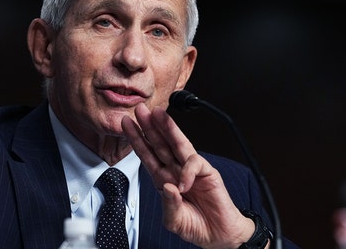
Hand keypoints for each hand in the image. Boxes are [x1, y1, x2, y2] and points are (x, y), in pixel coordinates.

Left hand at [121, 104, 255, 248]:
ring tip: (159, 115)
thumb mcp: (174, 221)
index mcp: (163, 179)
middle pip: (160, 144)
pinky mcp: (208, 173)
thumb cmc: (196, 226)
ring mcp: (191, 170)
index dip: (137, 140)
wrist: (219, 235)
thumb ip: (169, 206)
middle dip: (149, 126)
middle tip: (140, 110)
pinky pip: (195, 165)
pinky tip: (183, 183)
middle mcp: (175, 171)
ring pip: (178, 144)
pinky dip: (187, 172)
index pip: (147, 155)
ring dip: (168, 129)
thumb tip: (168, 187)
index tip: (126, 125)